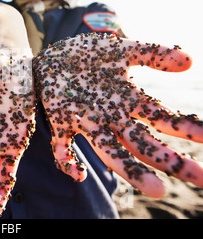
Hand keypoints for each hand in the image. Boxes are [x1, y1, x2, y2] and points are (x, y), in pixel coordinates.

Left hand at [33, 33, 202, 197]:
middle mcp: (110, 117)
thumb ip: (153, 53)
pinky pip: (63, 147)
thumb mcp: (122, 50)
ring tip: (156, 188)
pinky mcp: (60, 122)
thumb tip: (191, 61)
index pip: (162, 118)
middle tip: (200, 177)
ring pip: (110, 150)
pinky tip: (78, 174)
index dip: (186, 129)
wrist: (51, 59)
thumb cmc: (87, 56)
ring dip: (130, 168)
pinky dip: (68, 161)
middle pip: (142, 143)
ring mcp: (86, 121)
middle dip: (169, 159)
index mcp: (127, 101)